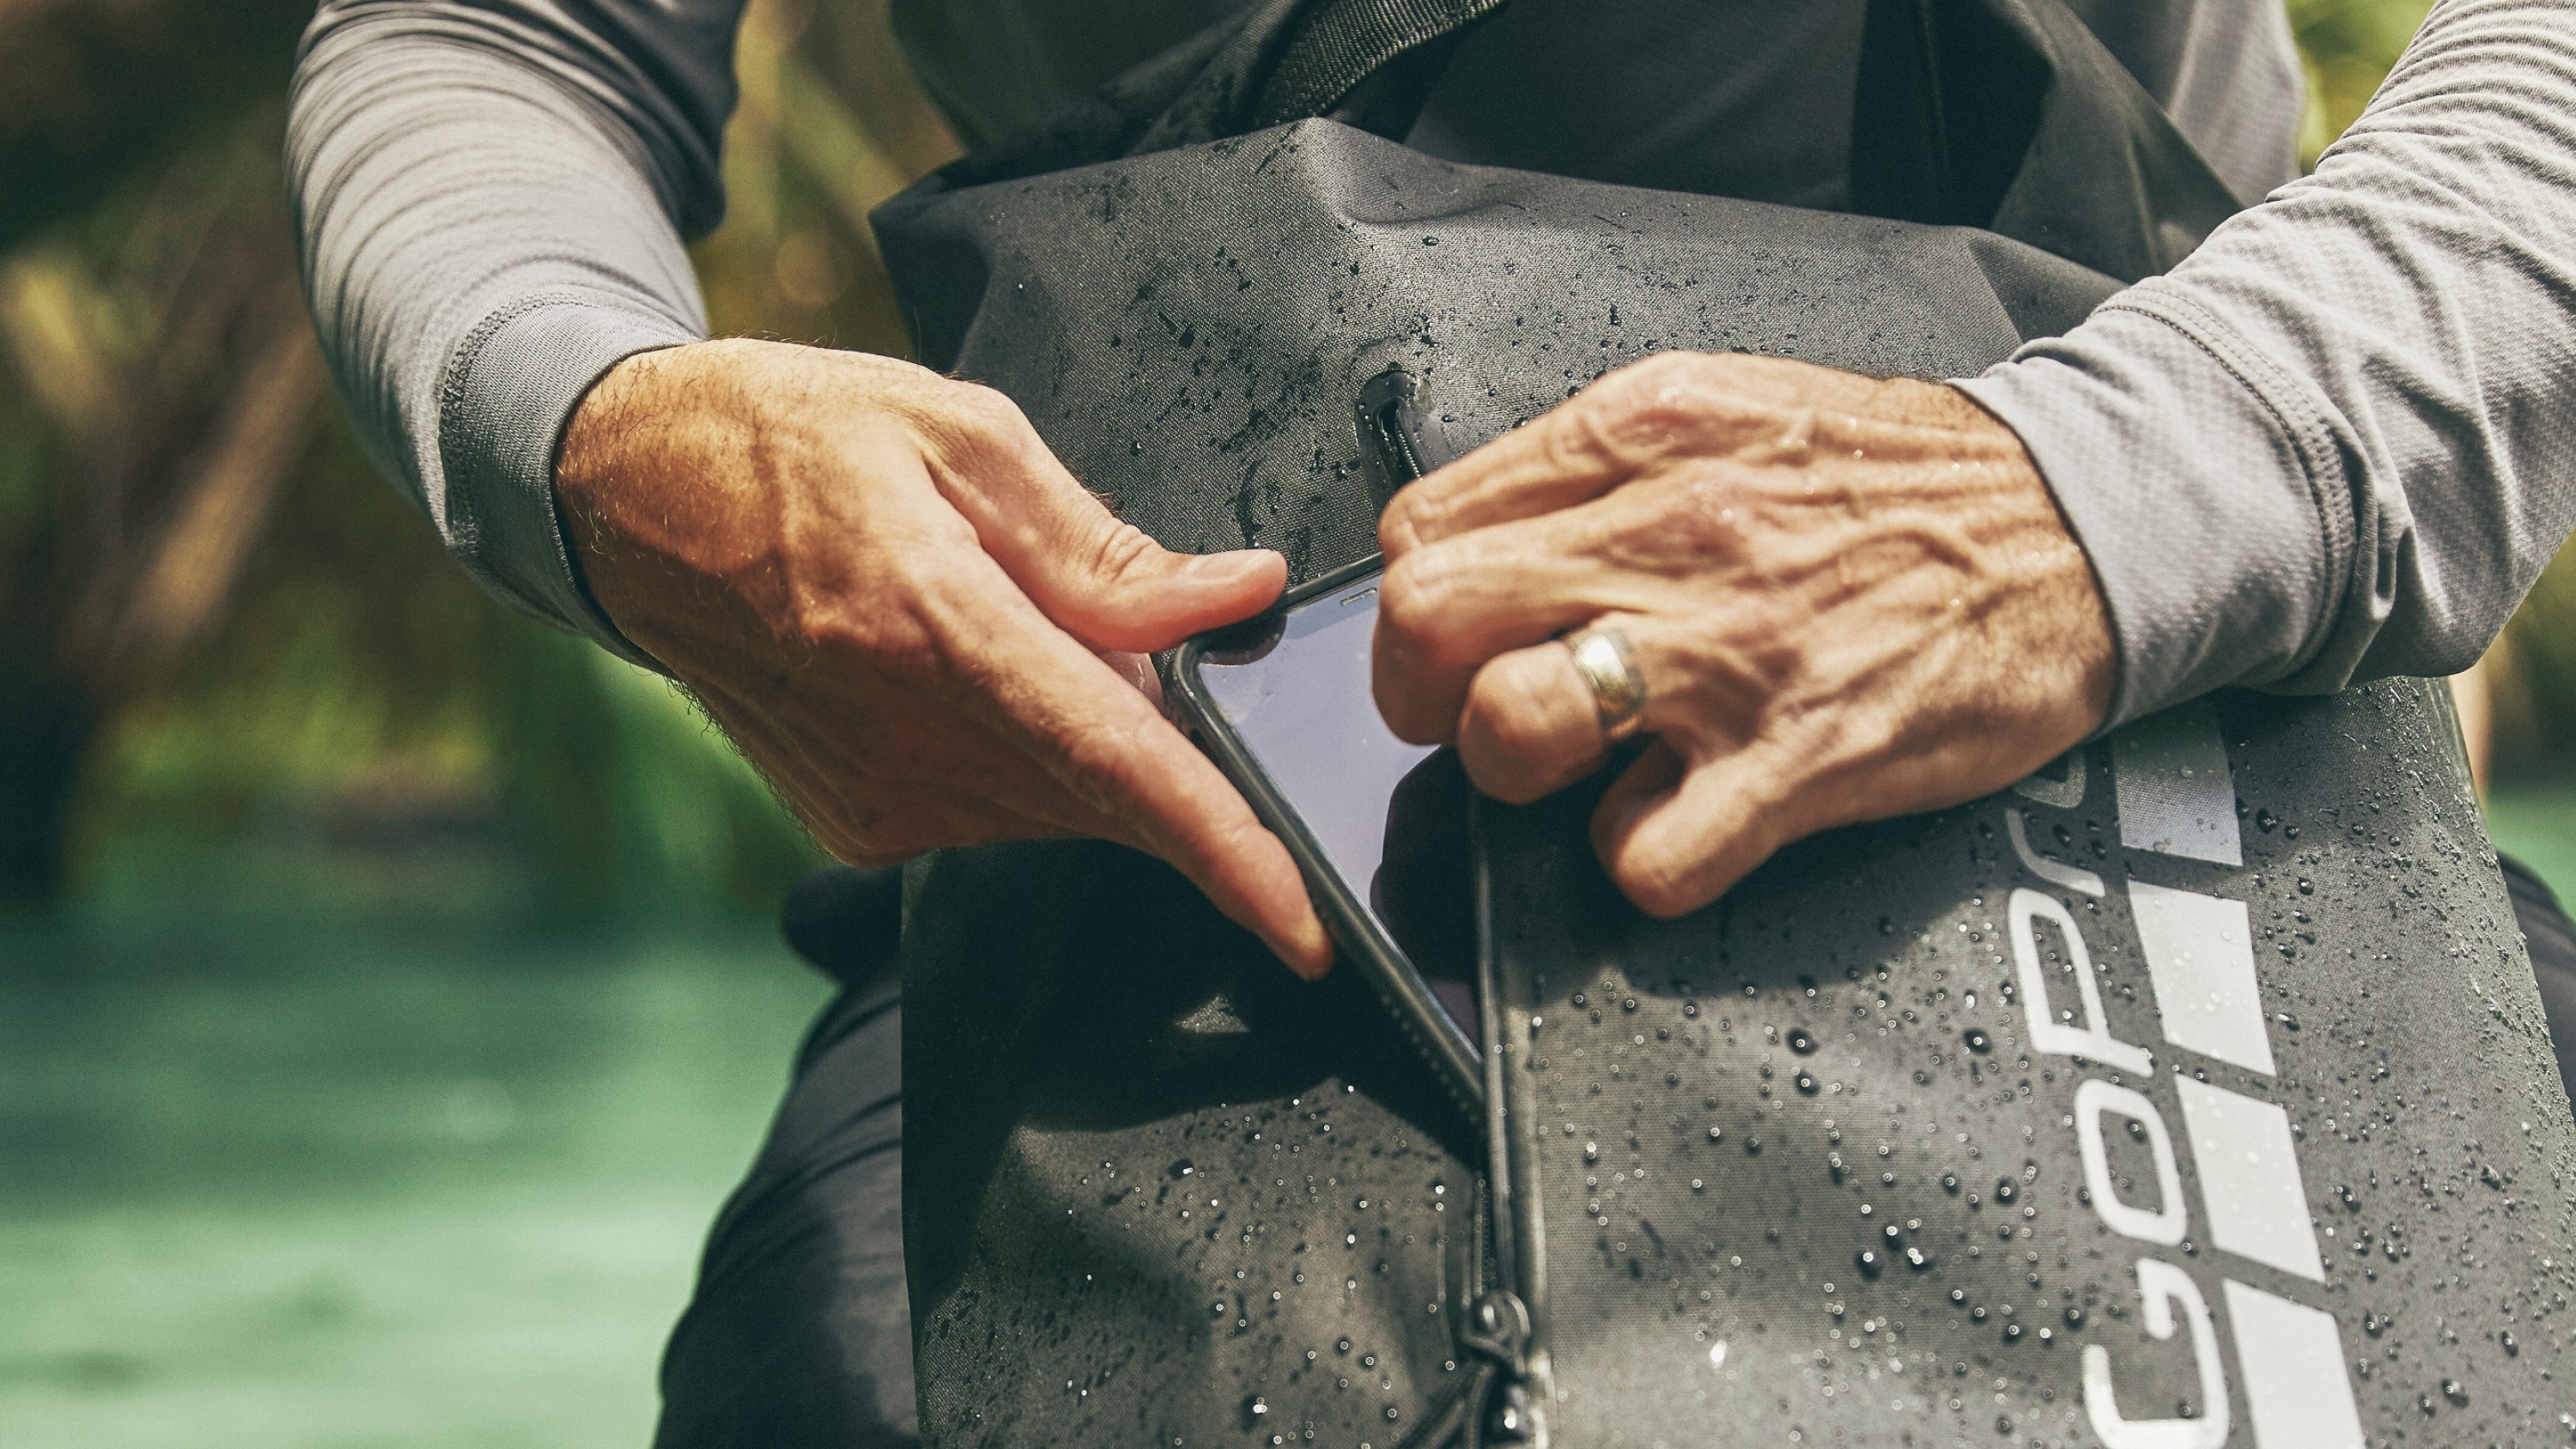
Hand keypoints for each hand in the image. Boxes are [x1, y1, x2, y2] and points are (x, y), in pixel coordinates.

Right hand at [555, 339, 1332, 973]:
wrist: (628, 502)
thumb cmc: (790, 441)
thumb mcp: (963, 437)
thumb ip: (1107, 545)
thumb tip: (1237, 594)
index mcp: (930, 624)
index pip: (1115, 766)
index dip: (1224, 852)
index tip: (1306, 924)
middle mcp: (902, 738)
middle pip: (1109, 796)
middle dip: (1177, 749)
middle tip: (1143, 638)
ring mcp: (878, 799)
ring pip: (1068, 806)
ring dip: (1098, 742)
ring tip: (1022, 623)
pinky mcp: (864, 827)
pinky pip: (1008, 810)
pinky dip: (1037, 757)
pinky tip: (983, 672)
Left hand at [1371, 351, 2112, 917]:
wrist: (2079, 522)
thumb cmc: (1897, 481)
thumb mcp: (1728, 411)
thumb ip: (1602, 471)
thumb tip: (1492, 544)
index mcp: (1637, 434)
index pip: (1423, 526)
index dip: (1420, 602)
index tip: (1461, 637)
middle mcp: (1666, 534)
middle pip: (1429, 619)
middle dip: (1423, 691)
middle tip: (1480, 715)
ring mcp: (1729, 654)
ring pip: (1510, 729)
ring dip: (1519, 770)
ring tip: (1584, 764)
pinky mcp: (1799, 761)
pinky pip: (1647, 855)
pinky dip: (1645, 862)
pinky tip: (1685, 822)